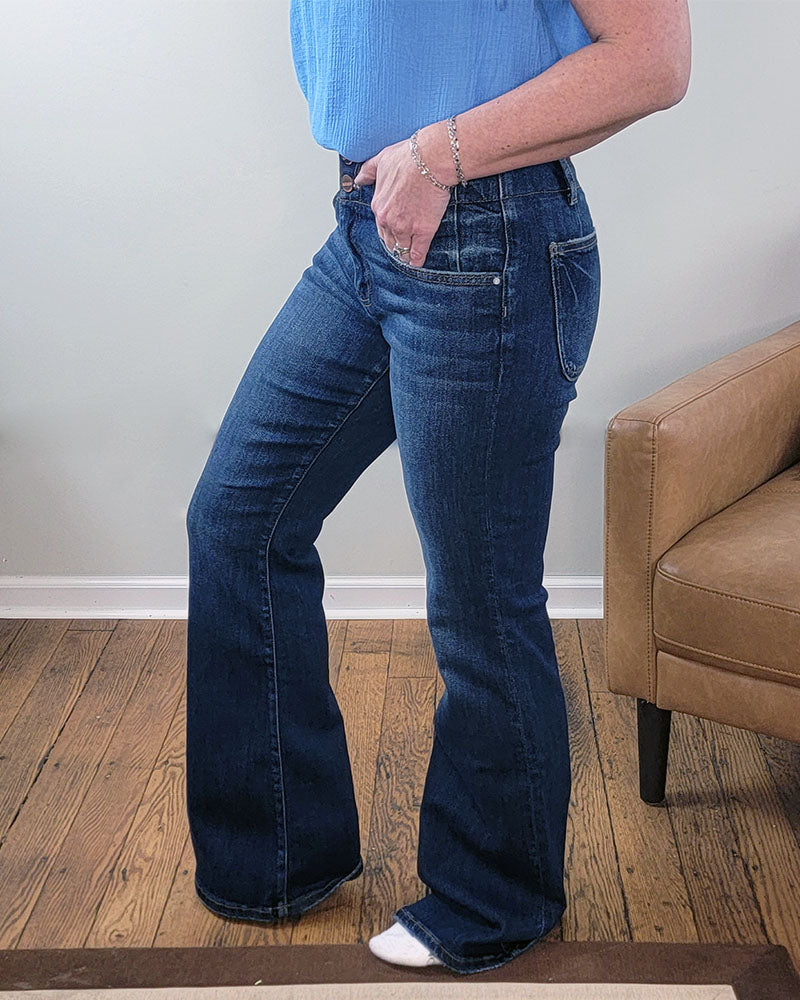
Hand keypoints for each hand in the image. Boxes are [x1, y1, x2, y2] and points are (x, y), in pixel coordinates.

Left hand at [353, 136, 451, 268]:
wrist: (430, 160)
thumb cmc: (408, 157)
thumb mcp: (381, 160)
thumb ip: (369, 171)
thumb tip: (359, 180)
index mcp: (378, 206)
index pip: (380, 225)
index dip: (388, 229)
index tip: (393, 232)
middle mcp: (388, 220)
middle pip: (389, 240)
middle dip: (395, 244)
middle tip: (401, 248)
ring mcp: (405, 228)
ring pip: (402, 249)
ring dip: (405, 254)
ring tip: (409, 258)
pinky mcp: (422, 232)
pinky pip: (417, 253)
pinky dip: (417, 260)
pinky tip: (417, 263)